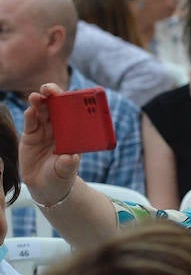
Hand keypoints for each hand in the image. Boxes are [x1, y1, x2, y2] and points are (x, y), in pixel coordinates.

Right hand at [19, 84, 80, 205]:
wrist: (46, 186)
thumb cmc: (61, 176)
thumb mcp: (65, 172)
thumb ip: (67, 164)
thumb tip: (70, 158)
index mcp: (74, 133)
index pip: (76, 113)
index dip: (74, 102)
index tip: (74, 94)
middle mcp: (60, 129)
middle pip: (57, 107)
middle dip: (54, 96)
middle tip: (50, 89)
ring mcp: (45, 131)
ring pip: (43, 112)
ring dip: (40, 102)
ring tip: (36, 96)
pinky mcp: (31, 135)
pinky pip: (31, 123)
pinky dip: (30, 115)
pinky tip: (30, 110)